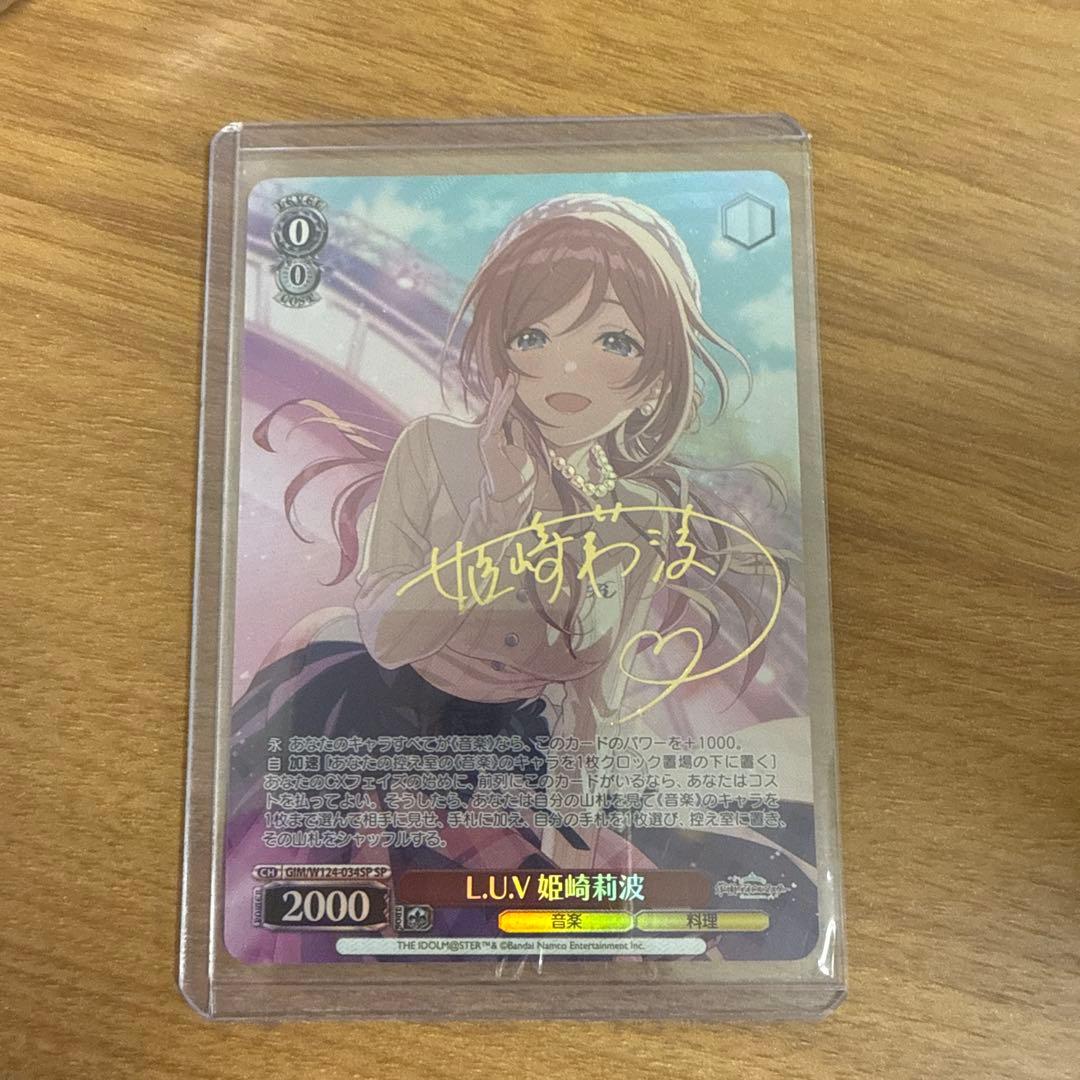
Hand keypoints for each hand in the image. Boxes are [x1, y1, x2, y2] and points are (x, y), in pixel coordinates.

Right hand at [478, 375, 535, 501]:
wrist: (509, 493)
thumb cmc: (515, 477)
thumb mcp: (521, 452)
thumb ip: (517, 436)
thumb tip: (517, 422)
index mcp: (497, 437)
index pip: (501, 413)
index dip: (506, 397)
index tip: (511, 381)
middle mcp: (490, 435)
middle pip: (497, 408)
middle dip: (503, 390)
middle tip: (510, 373)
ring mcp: (488, 438)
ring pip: (496, 411)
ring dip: (503, 394)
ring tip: (508, 379)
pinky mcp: (488, 441)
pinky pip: (497, 419)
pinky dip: (502, 405)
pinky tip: (507, 394)